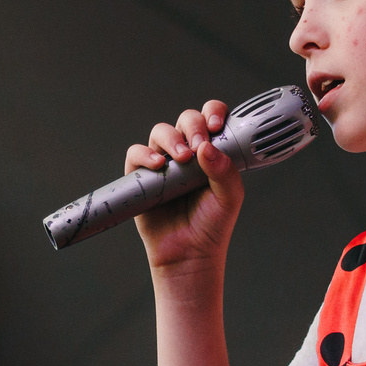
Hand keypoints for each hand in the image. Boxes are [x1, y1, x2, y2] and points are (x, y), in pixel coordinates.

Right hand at [126, 100, 244, 272]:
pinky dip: (145, 154)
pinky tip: (159, 166)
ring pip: (161, 131)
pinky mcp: (141, 176)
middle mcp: (188, 152)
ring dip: (171, 138)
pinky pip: (136, 153)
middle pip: (187, 119)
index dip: (213, 112)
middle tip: (199, 145)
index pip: (212, 117)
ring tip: (181, 159)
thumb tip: (206, 147)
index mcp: (212, 152)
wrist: (189, 254)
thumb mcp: (229, 198)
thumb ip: (225, 171)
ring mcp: (164, 162)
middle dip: (193, 126)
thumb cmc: (212, 225)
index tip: (217, 126)